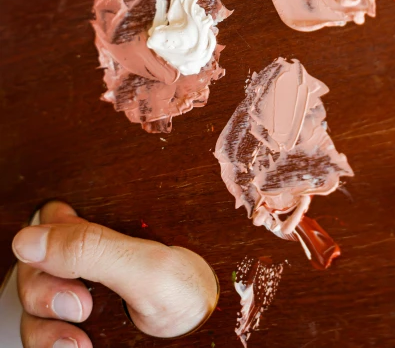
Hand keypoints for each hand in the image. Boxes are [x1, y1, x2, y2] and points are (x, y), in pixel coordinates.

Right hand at [12, 201, 218, 347]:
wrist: (207, 339)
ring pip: (36, 305)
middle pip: (37, 265)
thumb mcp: (147, 268)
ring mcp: (85, 295)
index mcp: (109, 228)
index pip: (55, 217)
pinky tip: (74, 346)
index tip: (55, 257)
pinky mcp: (81, 329)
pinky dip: (51, 342)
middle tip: (79, 305)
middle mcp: (92, 259)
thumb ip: (91, 248)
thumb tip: (30, 238)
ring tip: (77, 339)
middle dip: (45, 287)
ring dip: (46, 323)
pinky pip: (46, 334)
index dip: (48, 235)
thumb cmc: (194, 296)